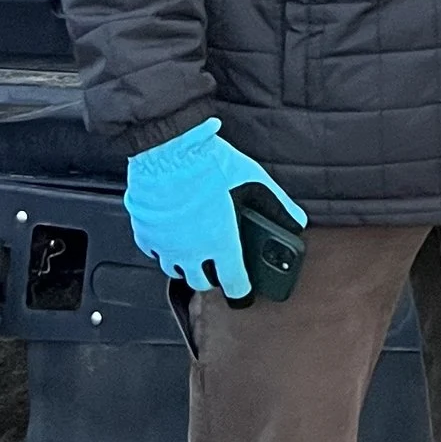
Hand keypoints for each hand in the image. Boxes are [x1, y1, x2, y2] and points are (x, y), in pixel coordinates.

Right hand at [125, 119, 305, 301]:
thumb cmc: (207, 162)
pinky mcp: (145, 233)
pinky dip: (165, 250)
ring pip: (176, 271)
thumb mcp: (253, 180)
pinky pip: (154, 253)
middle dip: (213, 277)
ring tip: (197, 253)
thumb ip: (277, 204)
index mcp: (221, 243)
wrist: (166, 148)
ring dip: (188, 267)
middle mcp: (191, 251)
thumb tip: (296, 220)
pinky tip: (172, 238)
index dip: (241, 292)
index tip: (244, 292)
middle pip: (202, 282)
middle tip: (221, 265)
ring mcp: (165, 245)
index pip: (234, 284)